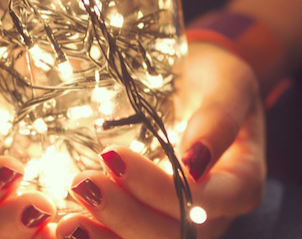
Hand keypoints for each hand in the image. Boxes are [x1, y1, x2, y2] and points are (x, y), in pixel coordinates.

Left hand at [54, 42, 266, 238]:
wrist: (199, 85)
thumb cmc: (215, 79)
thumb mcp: (228, 82)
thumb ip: (219, 117)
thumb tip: (197, 160)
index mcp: (240, 185)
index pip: (202, 201)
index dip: (158, 188)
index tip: (113, 157)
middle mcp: (214, 217)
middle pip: (172, 236)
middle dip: (123, 216)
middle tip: (81, 183)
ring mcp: (181, 224)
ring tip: (65, 222)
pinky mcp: (150, 222)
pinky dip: (96, 238)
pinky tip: (61, 228)